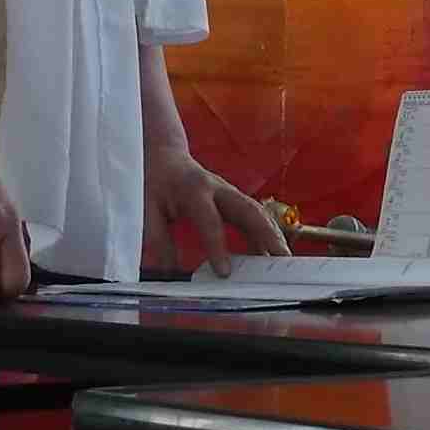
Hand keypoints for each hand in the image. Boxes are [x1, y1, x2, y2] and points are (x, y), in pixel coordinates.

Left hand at [142, 139, 289, 274]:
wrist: (164, 156)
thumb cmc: (154, 182)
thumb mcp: (146, 209)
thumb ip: (158, 239)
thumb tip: (169, 273)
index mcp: (194, 189)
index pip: (210, 220)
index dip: (218, 247)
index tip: (224, 272)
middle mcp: (218, 188)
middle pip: (249, 210)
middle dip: (267, 235)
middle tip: (280, 259)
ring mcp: (230, 192)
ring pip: (257, 213)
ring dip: (272, 236)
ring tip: (283, 261)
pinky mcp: (234, 200)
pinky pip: (253, 217)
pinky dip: (264, 235)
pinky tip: (269, 255)